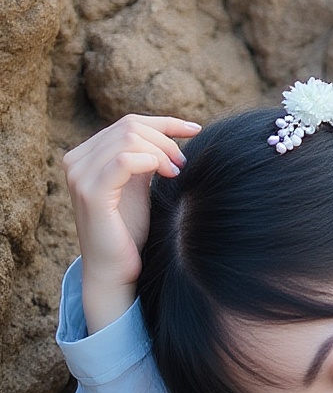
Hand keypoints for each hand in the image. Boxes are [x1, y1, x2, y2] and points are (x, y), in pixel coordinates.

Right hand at [63, 114, 200, 332]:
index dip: (166, 122)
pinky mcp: (91, 194)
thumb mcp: (139, 186)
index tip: (196, 130)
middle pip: (130, 127)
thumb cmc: (130, 231)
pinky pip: (124, 160)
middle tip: (183, 165)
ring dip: (162, 151)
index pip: (128, 123)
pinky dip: (151, 161)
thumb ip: (144, 158)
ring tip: (176, 173)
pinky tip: (167, 175)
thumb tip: (171, 133)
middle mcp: (76, 161)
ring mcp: (79, 176)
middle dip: (166, 140)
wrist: (115, 270)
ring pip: (129, 138)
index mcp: (86, 156)